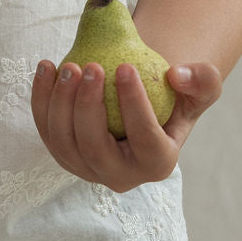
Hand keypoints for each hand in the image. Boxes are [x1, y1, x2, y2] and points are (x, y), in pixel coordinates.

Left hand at [30, 59, 221, 193]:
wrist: (142, 96)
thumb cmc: (174, 92)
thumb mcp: (200, 86)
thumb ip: (201, 79)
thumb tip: (176, 75)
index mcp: (157, 163)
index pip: (144, 139)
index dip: (134, 105)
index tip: (125, 66)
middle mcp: (120, 175)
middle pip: (95, 148)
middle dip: (88, 107)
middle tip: (91, 66)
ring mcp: (87, 168)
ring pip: (64, 142)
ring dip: (60, 102)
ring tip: (68, 65)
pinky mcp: (64, 154)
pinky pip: (46, 129)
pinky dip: (41, 99)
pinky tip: (46, 66)